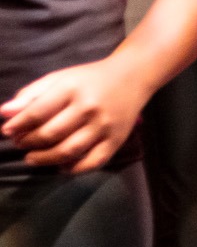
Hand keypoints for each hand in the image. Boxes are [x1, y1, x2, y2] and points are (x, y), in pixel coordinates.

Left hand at [1, 59, 148, 172]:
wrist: (133, 77)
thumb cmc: (89, 79)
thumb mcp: (60, 78)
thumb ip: (31, 94)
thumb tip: (3, 114)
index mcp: (72, 88)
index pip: (38, 112)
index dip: (18, 125)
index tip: (7, 132)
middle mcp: (89, 108)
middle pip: (50, 134)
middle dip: (28, 142)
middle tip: (20, 143)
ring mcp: (104, 126)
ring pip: (68, 151)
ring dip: (43, 159)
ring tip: (32, 158)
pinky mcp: (116, 140)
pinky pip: (92, 162)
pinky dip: (72, 169)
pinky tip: (60, 166)